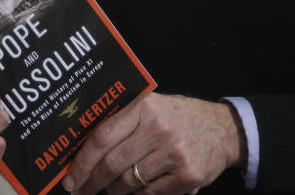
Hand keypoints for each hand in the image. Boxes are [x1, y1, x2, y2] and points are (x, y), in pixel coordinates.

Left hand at [61, 93, 246, 193]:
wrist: (223, 130)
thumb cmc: (179, 117)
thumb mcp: (152, 107)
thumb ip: (124, 122)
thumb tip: (85, 151)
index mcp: (145, 107)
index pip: (103, 137)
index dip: (82, 162)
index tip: (71, 178)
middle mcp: (159, 128)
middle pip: (112, 164)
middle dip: (92, 182)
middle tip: (82, 191)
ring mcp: (174, 153)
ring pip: (129, 183)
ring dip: (114, 191)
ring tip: (110, 189)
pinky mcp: (187, 176)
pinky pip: (149, 194)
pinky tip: (134, 191)